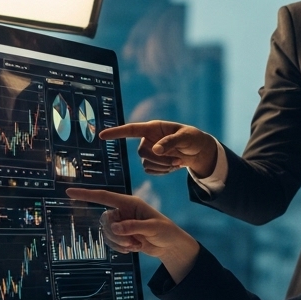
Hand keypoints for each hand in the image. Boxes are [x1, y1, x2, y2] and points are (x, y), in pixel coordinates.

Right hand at [65, 188, 199, 281]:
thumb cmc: (165, 231)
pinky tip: (134, 248)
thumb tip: (116, 228)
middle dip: (115, 234)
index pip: (104, 197)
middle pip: (104, 220)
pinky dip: (120, 248)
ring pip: (106, 233)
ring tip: (136, 245)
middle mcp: (123, 212)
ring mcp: (121, 224)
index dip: (86, 194)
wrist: (169, 245)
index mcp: (130, 203)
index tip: (69, 192)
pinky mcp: (121, 236)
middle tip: (133, 241)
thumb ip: (134, 227)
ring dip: (119, 243)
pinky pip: (110, 242)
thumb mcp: (153, 228)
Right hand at [99, 121, 217, 177]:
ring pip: (146, 164)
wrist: (198, 151)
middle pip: (142, 153)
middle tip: (177, 160)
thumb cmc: (193, 138)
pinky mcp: (152, 163)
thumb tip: (156, 150)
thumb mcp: (186, 137)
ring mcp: (149, 152)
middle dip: (159, 159)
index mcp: (153, 128)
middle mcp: (148, 139)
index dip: (116, 132)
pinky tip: (174, 166)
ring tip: (179, 161)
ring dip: (163, 166)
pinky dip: (163, 171)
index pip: (131, 129)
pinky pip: (151, 171)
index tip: (102, 135)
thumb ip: (171, 142)